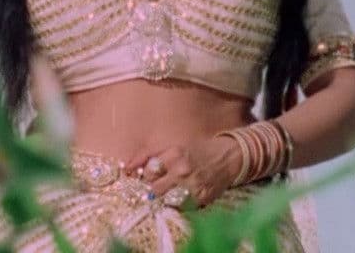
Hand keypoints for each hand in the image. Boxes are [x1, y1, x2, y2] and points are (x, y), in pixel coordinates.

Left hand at [126, 136, 242, 207]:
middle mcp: (182, 170)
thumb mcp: (173, 147)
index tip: (149, 177)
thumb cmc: (197, 151)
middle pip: (154, 189)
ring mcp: (192, 186)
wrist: (227, 157)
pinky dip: (177, 205)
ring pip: (166, 201)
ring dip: (164, 199)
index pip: (148, 172)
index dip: (146, 176)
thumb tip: (126, 168)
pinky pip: (181, 208)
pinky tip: (181, 197)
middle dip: (152, 190)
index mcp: (174, 154)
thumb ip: (148, 154)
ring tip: (169, 193)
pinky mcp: (201, 199)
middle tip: (158, 187)